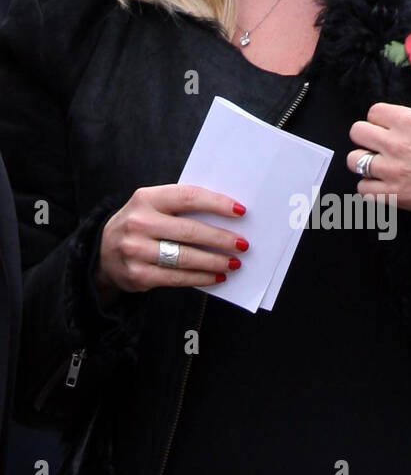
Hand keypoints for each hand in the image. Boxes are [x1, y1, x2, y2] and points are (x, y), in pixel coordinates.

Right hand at [94, 183, 248, 301]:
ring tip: (234, 262)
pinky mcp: (138, 275)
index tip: (240, 211)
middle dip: (221, 239)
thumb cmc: (141, 225)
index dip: (216, 203)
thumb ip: (181, 207)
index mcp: (145, 198)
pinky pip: (177, 277)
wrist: (103, 252)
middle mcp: (138, 223)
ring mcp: (135, 250)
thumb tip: (227, 216)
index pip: (188, 197)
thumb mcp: (152, 207)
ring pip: (185, 257)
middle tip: (242, 244)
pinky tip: (216, 276)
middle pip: (189, 230)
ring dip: (214, 261)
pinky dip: (201, 277)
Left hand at [347, 102, 410, 214]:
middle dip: (366, 140)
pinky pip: (363, 190)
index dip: (380, 122)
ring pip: (354, 161)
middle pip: (357, 132)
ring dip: (365, 165)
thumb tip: (393, 129)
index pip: (373, 112)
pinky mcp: (393, 195)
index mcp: (408, 121)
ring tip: (381, 169)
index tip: (387, 130)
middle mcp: (395, 143)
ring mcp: (391, 170)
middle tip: (379, 148)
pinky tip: (385, 187)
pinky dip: (372, 189)